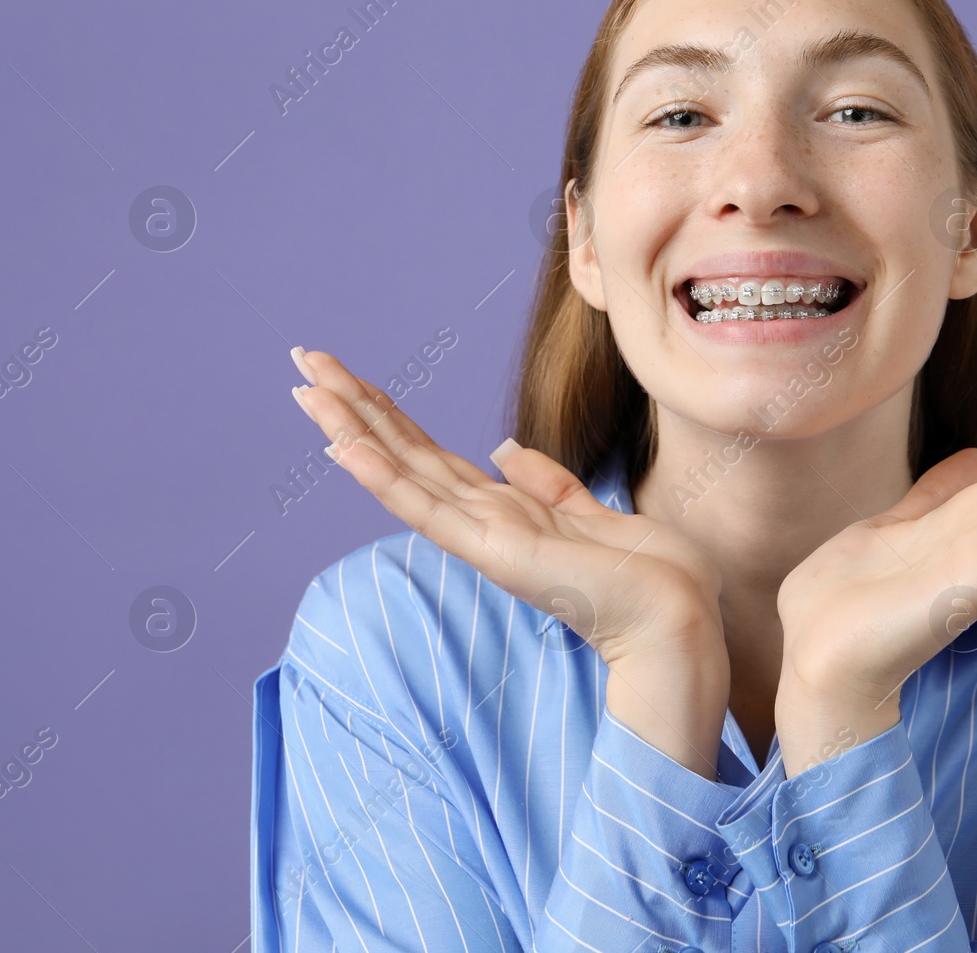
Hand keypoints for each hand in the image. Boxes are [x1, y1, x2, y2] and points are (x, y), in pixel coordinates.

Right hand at [286, 348, 724, 668]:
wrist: (674, 614)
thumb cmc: (645, 572)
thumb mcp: (590, 510)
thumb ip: (545, 482)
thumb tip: (504, 449)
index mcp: (504, 510)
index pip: (430, 454)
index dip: (387, 415)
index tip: (345, 377)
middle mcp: (482, 521)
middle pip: (403, 453)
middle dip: (352, 407)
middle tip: (302, 362)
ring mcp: (481, 537)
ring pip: (401, 473)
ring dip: (351, 430)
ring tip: (306, 389)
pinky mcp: (492, 550)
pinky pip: (427, 508)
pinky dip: (384, 478)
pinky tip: (346, 447)